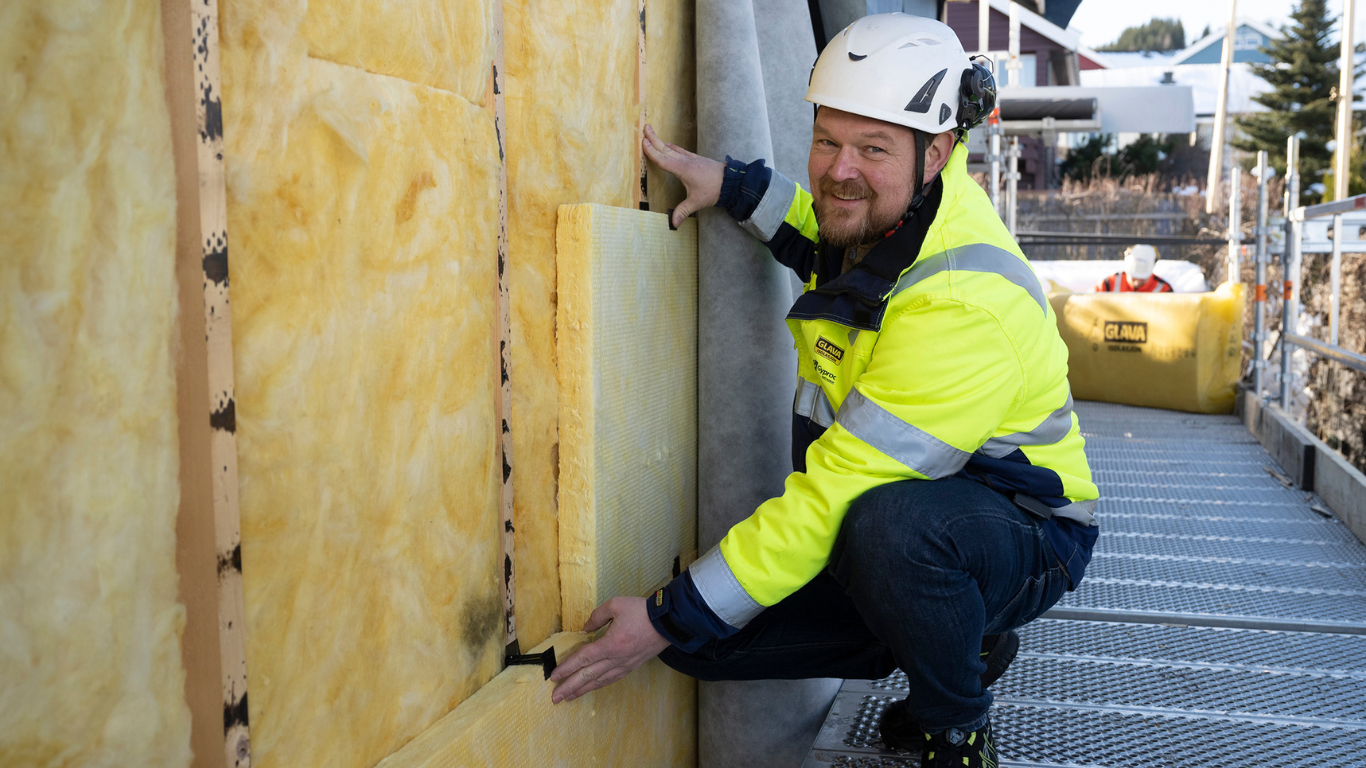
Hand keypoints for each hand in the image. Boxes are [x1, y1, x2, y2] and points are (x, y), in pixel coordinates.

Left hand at [549, 596, 671, 703]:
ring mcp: (624, 665)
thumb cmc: (642, 611)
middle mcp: (616, 659)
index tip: (554, 676)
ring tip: (568, 698)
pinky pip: (611, 679)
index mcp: (611, 644)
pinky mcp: (631, 667)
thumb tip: (584, 630)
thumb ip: (597, 616)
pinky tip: (591, 688)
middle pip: (588, 675)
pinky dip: (598, 685)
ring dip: (582, 690)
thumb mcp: (616, 605)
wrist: (669, 622)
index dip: (567, 668)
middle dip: (570, 687)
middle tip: (555, 697)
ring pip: (599, 681)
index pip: (583, 658)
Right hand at [642, 124, 724, 228]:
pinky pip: (683, 151)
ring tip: (654, 135)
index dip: (652, 152)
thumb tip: (673, 224)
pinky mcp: (698, 160)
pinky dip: (674, 147)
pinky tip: (672, 146)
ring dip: (663, 142)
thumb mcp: (697, 202)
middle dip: (654, 139)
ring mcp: (693, 159)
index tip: (643, 142)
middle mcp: (686, 162)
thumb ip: (683, 211)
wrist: (732, 181)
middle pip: (666, 149)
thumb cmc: (714, 190)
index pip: (663, 160)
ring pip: (674, 149)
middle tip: (645, 127)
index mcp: (683, 169)